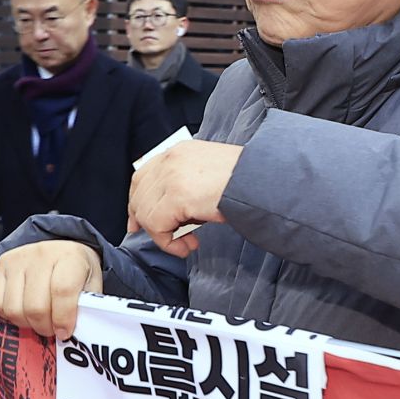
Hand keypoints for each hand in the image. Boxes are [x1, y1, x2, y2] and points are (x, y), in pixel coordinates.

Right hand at [0, 241, 102, 338]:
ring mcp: (18, 259)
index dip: (63, 318)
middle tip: (52, 330)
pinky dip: (10, 315)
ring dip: (27, 323)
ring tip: (39, 321)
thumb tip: (72, 332)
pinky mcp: (2, 265)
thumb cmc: (77, 271)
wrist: (60, 250)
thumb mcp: (91, 285)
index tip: (65, 332)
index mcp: (70, 257)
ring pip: (14, 308)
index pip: (62, 291)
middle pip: (35, 305)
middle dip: (44, 327)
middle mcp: (42, 254)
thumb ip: (85, 307)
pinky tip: (24, 312)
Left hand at [127, 139, 242, 256]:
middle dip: (145, 222)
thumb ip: (187, 184)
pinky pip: (157, 227)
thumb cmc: (245, 182)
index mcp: (179, 151)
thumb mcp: (210, 174)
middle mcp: (171, 159)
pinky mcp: (176, 196)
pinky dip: (168, 244)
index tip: (139, 222)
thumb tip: (174, 212)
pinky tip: (186, 247)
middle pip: (139, 194)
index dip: (137, 200)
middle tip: (165, 239)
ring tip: (186, 243)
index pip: (144, 175)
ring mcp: (171, 176)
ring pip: (145, 213)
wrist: (261, 182)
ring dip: (163, 236)